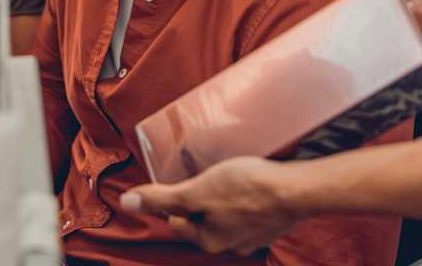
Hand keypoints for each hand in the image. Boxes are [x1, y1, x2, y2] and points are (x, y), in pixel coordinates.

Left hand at [122, 157, 297, 255]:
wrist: (294, 190)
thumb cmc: (245, 188)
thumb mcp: (195, 190)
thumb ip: (160, 198)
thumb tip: (126, 203)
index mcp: (207, 239)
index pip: (176, 221)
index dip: (172, 199)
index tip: (179, 181)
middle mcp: (229, 244)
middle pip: (201, 221)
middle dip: (200, 201)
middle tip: (204, 176)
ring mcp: (253, 237)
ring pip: (226, 218)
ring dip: (223, 201)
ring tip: (227, 178)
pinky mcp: (270, 225)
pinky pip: (249, 214)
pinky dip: (246, 201)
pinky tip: (249, 184)